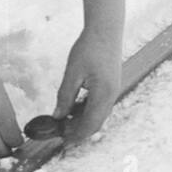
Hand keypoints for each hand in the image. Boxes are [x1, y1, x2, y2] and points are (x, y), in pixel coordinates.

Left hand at [55, 0, 124, 139]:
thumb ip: (65, 96)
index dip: (76, 135)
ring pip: (98, 115)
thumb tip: (58, 116)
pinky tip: (74, 109)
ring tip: (64, 123)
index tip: (62, 142)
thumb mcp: (72, 73)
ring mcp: (113, 90)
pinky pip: (100, 105)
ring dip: (83, 122)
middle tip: (60, 135)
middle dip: (79, 132)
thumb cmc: (89, 47)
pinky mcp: (111, 85)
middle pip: (96, 123)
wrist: (106, 29)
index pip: (89, 124)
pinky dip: (87, 112)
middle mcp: (111, 95)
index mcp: (103, 94)